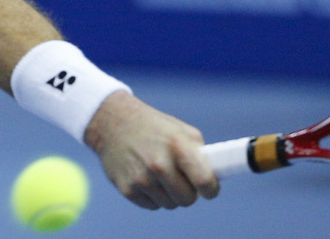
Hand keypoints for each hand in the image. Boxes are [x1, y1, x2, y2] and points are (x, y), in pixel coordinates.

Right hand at [84, 91, 219, 209]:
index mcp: (177, 145)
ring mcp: (142, 179)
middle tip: (183, 179)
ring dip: (170, 194)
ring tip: (161, 174)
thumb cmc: (154, 127)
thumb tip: (216, 176)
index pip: (204, 180)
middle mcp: (159, 164)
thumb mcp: (181, 131)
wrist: (114, 123)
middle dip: (189, 192)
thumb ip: (200, 153)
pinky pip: (153, 205)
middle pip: (188, 199)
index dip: (211, 189)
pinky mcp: (127, 189)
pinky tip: (146, 176)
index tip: (210, 189)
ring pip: (170, 204)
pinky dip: (154, 196)